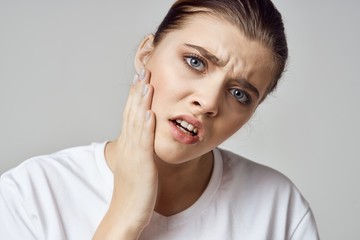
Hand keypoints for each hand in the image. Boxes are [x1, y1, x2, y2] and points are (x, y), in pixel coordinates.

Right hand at [93, 69, 156, 239]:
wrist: (126, 213)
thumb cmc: (133, 191)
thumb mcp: (137, 165)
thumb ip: (140, 150)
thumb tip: (146, 139)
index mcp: (129, 145)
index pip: (131, 115)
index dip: (136, 97)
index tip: (141, 80)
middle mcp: (129, 146)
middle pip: (132, 113)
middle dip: (138, 92)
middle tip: (143, 71)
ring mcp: (134, 154)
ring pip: (136, 122)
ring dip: (141, 102)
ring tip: (146, 83)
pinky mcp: (142, 164)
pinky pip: (143, 142)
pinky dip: (145, 125)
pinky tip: (149, 112)